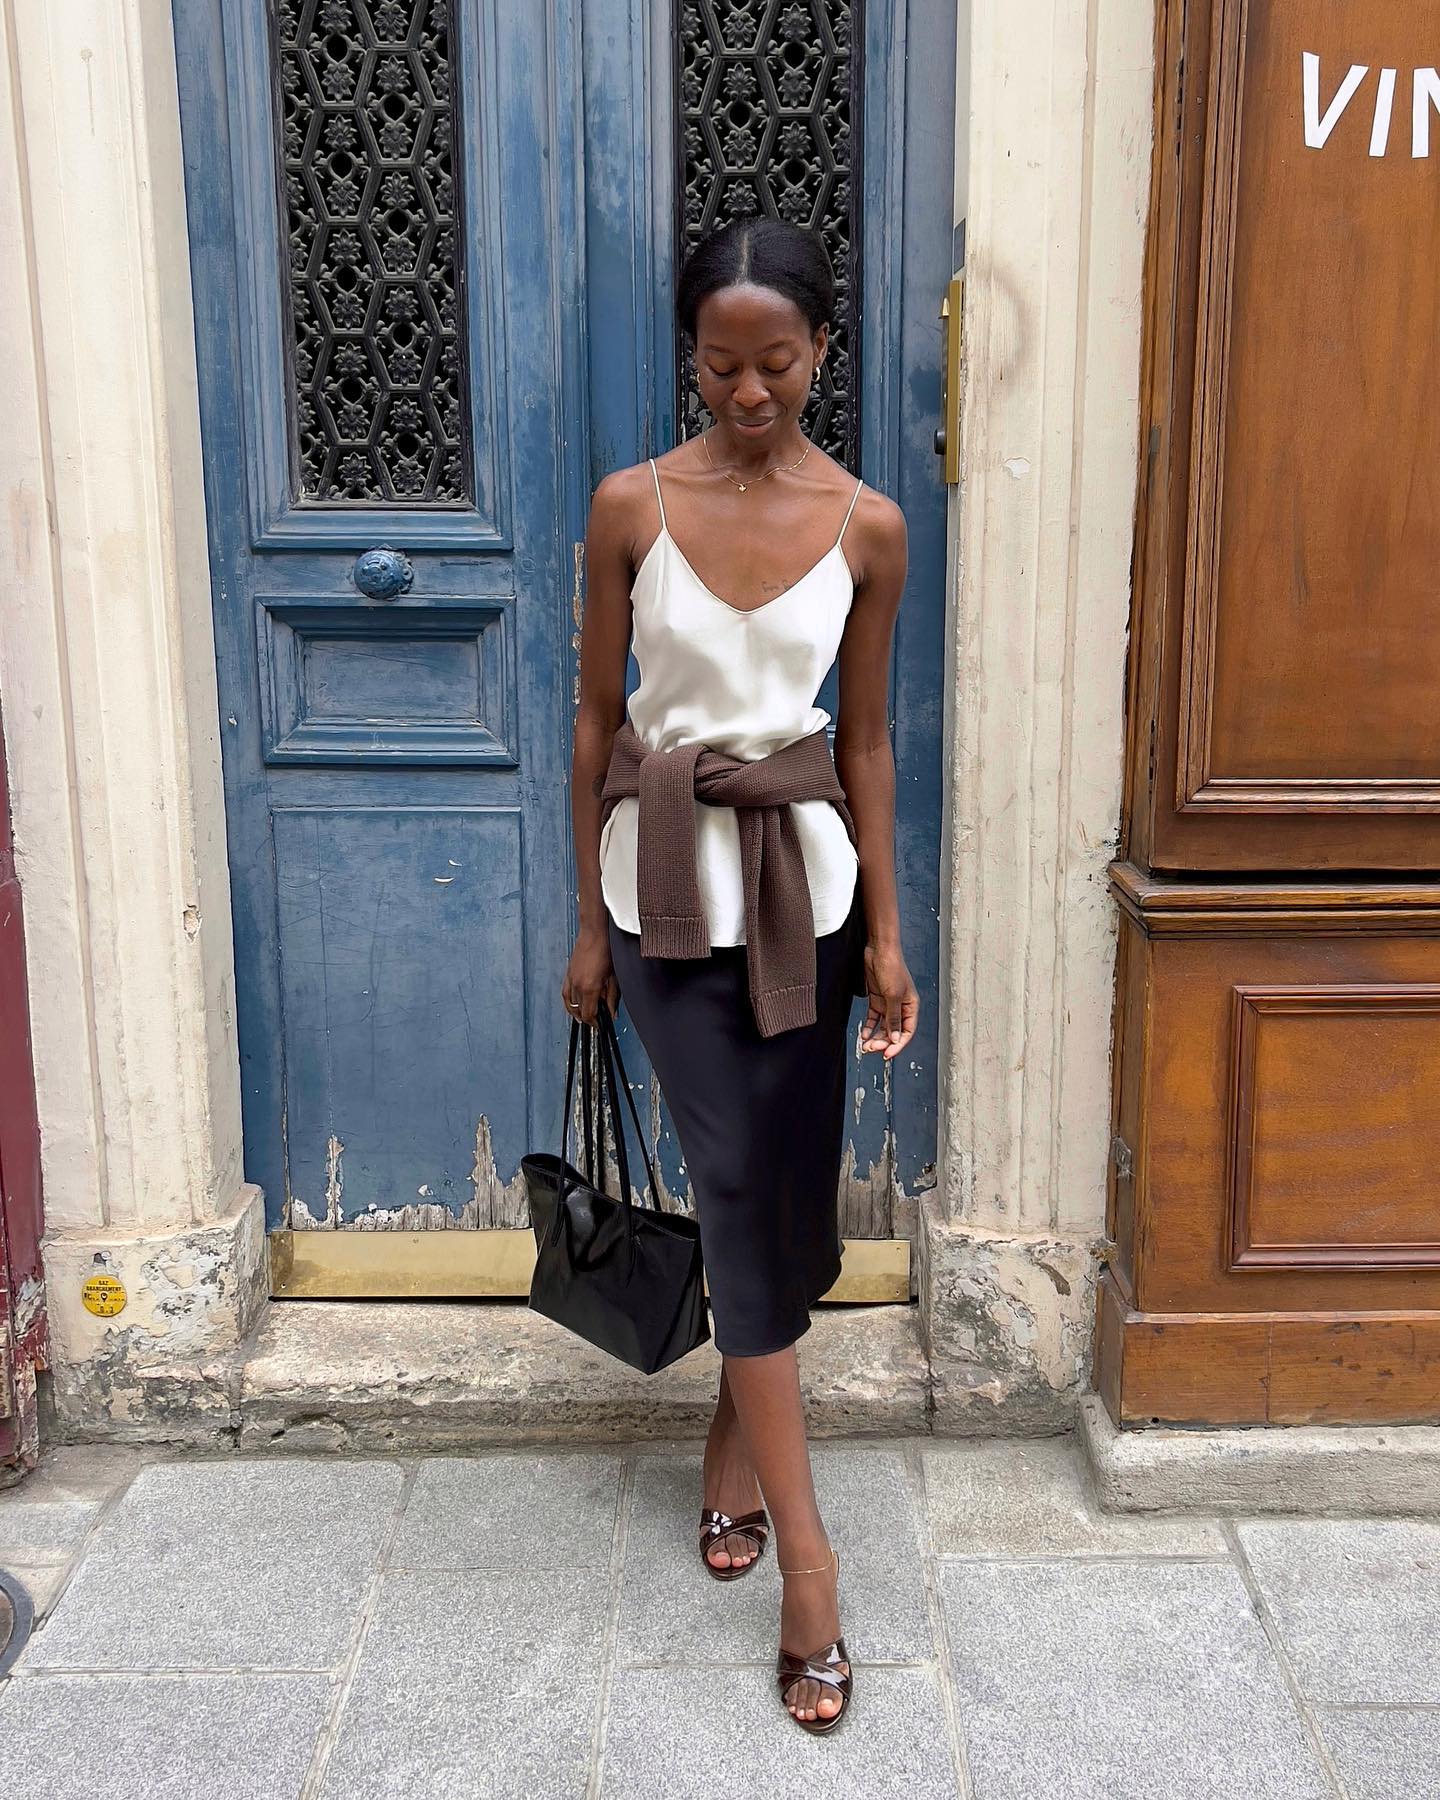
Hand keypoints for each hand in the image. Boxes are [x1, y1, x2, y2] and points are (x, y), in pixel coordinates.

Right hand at [562, 925, 619, 1023]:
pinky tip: (576, 1003)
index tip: (601, 1024)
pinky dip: (570, 1002)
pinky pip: (565, 994)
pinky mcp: (568, 974)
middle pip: (578, 1011)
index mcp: (589, 988)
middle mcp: (577, 985)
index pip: (588, 1014)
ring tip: (587, 1013)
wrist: (595, 932)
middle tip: (598, 1018)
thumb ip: (612, 998)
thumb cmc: (606, 949)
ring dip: (577, 1011)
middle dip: (588, 1017)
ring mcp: (570, 979)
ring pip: (570, 1004)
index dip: (595, 1023)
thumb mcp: (614, 977)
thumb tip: (612, 1012)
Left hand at [859, 942, 917, 1058]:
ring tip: (866, 1045)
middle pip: (893, 1031)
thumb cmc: (892, 967)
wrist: (878, 950)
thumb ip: (893, 1018)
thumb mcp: (893, 996)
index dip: (898, 1044)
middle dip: (883, 1042)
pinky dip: (869, 1026)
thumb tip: (895, 1038)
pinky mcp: (877, 999)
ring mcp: (888, 1003)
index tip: (887, 1054)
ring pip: (883, 1026)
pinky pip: (874, 1018)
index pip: (906, 1031)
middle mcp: (900, 1006)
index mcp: (911, 1006)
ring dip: (875, 1037)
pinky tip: (864, 1034)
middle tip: (872, 1049)